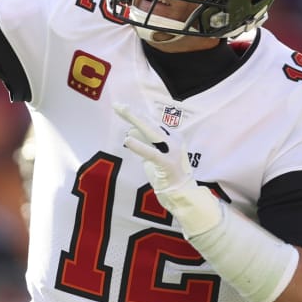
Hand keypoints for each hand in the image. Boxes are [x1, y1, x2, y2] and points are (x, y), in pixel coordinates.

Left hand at [116, 104, 220, 237]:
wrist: (183, 195)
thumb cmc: (167, 177)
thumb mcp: (152, 157)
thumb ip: (145, 144)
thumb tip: (130, 131)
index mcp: (172, 137)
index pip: (151, 123)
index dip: (135, 115)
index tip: (121, 107)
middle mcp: (173, 140)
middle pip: (150, 123)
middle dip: (133, 113)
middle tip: (118, 105)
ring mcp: (172, 151)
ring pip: (152, 132)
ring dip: (137, 121)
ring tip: (124, 111)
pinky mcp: (168, 163)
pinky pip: (152, 153)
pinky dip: (139, 146)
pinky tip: (128, 140)